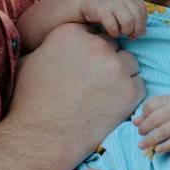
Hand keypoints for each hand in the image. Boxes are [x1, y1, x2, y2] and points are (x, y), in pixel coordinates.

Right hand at [10, 25, 143, 169]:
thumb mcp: (30, 62)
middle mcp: (97, 45)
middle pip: (111, 46)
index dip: (87, 50)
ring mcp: (116, 67)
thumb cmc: (32, 102)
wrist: (44, 137)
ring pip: (128, 63)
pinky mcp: (131, 91)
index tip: (80, 65)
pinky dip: (129, 94)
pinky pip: (138, 85)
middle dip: (104, 61)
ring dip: (120, 75)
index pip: (91, 33)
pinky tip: (110, 105)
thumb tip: (50, 45)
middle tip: (92, 83)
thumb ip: (48, 47)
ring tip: (101, 94)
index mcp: (72, 32)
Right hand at [76, 0, 147, 38]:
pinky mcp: (102, 9)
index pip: (143, 13)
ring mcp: (112, 2)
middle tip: (130, 36)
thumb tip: (144, 32)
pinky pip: (113, 26)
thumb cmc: (109, 9)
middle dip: (135, 31)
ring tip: (120, 33)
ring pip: (128, 22)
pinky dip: (114, 33)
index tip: (136, 32)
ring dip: (125, 31)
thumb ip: (135, 17)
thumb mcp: (124, 9)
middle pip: (137, 18)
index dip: (142, 26)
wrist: (87, 2)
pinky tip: (111, 32)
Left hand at [134, 96, 169, 152]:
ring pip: (163, 131)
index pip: (151, 105)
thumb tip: (135, 122)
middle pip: (155, 119)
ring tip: (142, 145)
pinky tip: (157, 150)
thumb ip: (150, 114)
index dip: (143, 115)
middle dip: (144, 128)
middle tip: (140, 134)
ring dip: (150, 140)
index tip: (140, 123)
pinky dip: (164, 146)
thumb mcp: (166, 109)